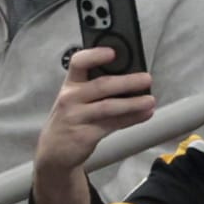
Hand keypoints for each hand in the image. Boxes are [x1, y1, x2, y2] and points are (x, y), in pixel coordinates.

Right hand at [33, 47, 154, 182]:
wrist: (52, 152)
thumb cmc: (69, 120)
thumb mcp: (74, 100)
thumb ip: (96, 88)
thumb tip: (130, 77)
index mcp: (70, 85)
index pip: (78, 63)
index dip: (95, 55)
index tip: (112, 52)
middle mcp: (70, 98)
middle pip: (101, 85)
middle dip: (127, 81)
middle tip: (146, 79)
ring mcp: (76, 117)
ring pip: (108, 106)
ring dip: (132, 103)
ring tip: (150, 100)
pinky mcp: (84, 135)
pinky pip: (112, 124)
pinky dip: (131, 119)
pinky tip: (144, 114)